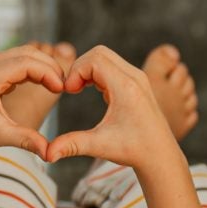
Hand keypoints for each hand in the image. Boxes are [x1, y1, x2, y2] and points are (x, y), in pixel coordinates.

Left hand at [0, 45, 66, 187]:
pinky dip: (29, 68)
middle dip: (49, 66)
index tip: (62, 89)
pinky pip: (13, 59)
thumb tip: (50, 153)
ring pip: (21, 53)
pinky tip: (40, 83)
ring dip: (40, 65)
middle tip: (64, 84)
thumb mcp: (0, 135)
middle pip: (27, 52)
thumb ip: (27, 140)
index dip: (49, 73)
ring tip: (55, 84)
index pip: (27, 62)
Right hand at [45, 44, 182, 169]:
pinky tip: (91, 91)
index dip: (75, 71)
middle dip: (80, 67)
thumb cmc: (133, 150)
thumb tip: (46, 154)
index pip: (94, 59)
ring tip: (78, 90)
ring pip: (106, 56)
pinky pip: (113, 65)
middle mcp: (135, 77)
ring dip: (88, 69)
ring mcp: (138, 77)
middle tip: (70, 89)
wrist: (160, 155)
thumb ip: (72, 145)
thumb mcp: (100, 146)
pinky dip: (98, 72)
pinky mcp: (137, 81)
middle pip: (99, 52)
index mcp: (126, 88)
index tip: (67, 92)